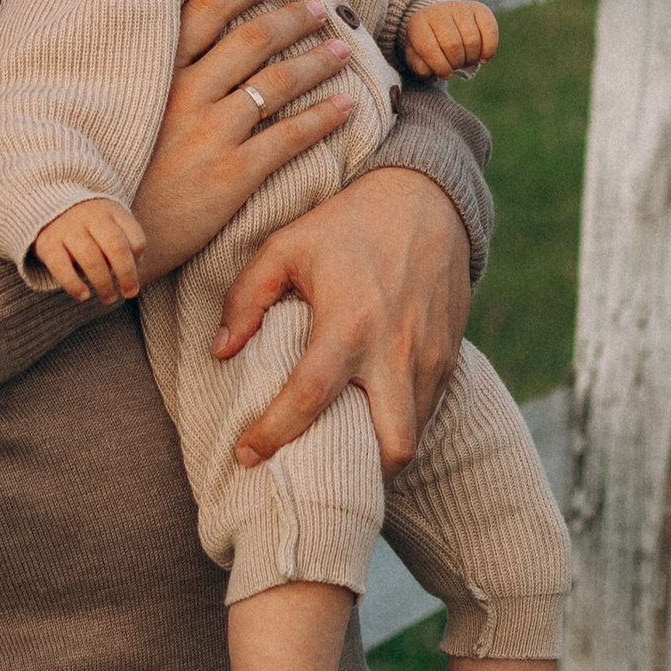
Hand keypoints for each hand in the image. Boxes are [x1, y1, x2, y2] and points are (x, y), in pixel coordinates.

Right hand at [33, 196, 146, 302]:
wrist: (45, 207)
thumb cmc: (87, 223)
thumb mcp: (109, 222)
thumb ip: (125, 241)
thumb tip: (137, 268)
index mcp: (111, 211)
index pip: (135, 237)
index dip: (138, 259)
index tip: (135, 272)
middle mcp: (91, 217)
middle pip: (116, 247)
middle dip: (126, 274)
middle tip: (129, 293)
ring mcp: (68, 229)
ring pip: (91, 259)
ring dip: (103, 283)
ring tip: (109, 298)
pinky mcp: (47, 243)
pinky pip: (61, 267)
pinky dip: (74, 284)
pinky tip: (84, 296)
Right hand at [128, 0, 358, 286]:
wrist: (109, 237)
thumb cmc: (119, 170)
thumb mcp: (126, 110)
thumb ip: (158, 76)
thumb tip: (193, 45)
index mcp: (158, 74)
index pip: (204, 10)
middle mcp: (185, 95)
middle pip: (252, 40)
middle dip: (291, 19)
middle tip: (317, 9)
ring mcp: (211, 134)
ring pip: (279, 82)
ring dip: (317, 61)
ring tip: (341, 50)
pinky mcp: (232, 173)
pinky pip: (290, 136)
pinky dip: (324, 116)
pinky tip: (345, 106)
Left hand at [215, 167, 468, 472]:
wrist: (427, 197)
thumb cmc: (347, 222)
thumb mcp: (286, 244)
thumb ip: (246, 296)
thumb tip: (220, 352)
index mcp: (350, 321)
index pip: (309, 397)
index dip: (274, 434)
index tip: (245, 454)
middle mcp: (396, 348)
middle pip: (391, 444)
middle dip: (358, 473)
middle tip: (318, 467)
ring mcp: (430, 356)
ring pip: (414, 435)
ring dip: (380, 452)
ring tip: (342, 448)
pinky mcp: (450, 354)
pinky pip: (428, 410)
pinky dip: (401, 424)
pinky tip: (371, 415)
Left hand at [402, 0, 498, 81]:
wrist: (441, 22)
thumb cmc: (429, 45)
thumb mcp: (418, 56)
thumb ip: (420, 67)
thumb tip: (432, 72)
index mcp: (418, 23)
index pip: (428, 48)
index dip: (440, 67)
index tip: (446, 75)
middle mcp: (439, 11)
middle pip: (453, 45)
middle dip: (457, 63)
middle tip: (456, 66)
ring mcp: (460, 7)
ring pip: (472, 41)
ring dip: (471, 58)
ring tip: (466, 60)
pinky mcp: (479, 8)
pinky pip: (490, 31)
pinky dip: (489, 50)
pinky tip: (482, 58)